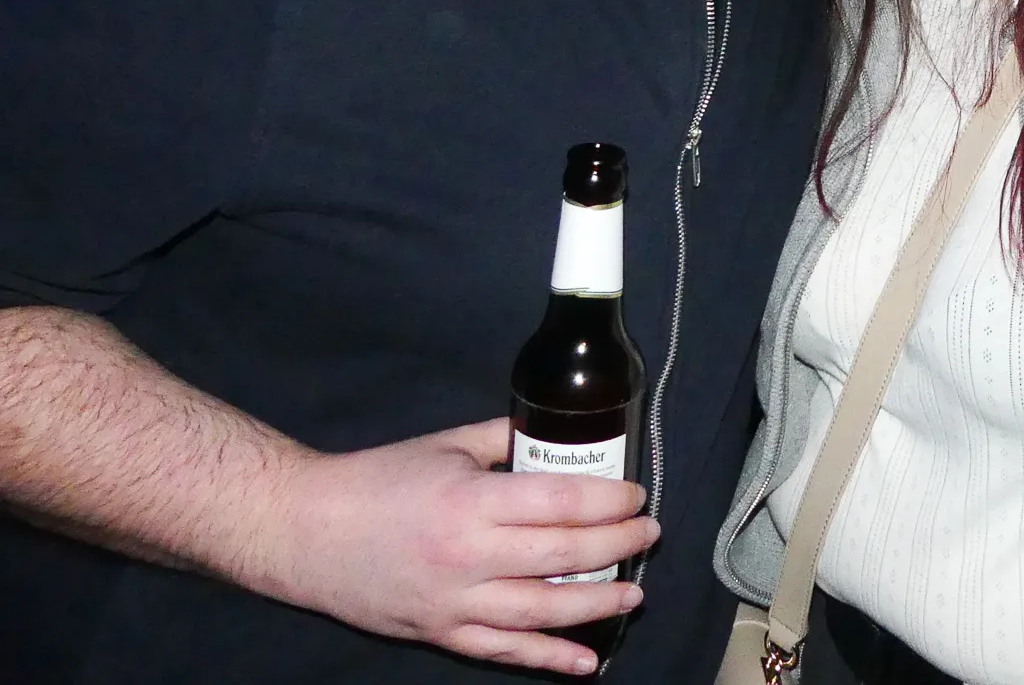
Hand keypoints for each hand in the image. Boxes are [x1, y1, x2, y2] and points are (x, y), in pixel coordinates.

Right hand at [247, 418, 659, 675]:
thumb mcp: (446, 446)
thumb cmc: (376, 480)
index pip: (561, 503)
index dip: (609, 501)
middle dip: (617, 546)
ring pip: (542, 612)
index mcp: (471, 502)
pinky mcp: (439, 633)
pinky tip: (585, 661)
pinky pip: (503, 652)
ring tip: (634, 592)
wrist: (303, 531)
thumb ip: (505, 440)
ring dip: (597, 604)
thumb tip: (555, 434)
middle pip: (563, 557)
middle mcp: (468, 557)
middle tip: (648, 535)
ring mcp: (454, 603)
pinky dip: (548, 658)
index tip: (636, 496)